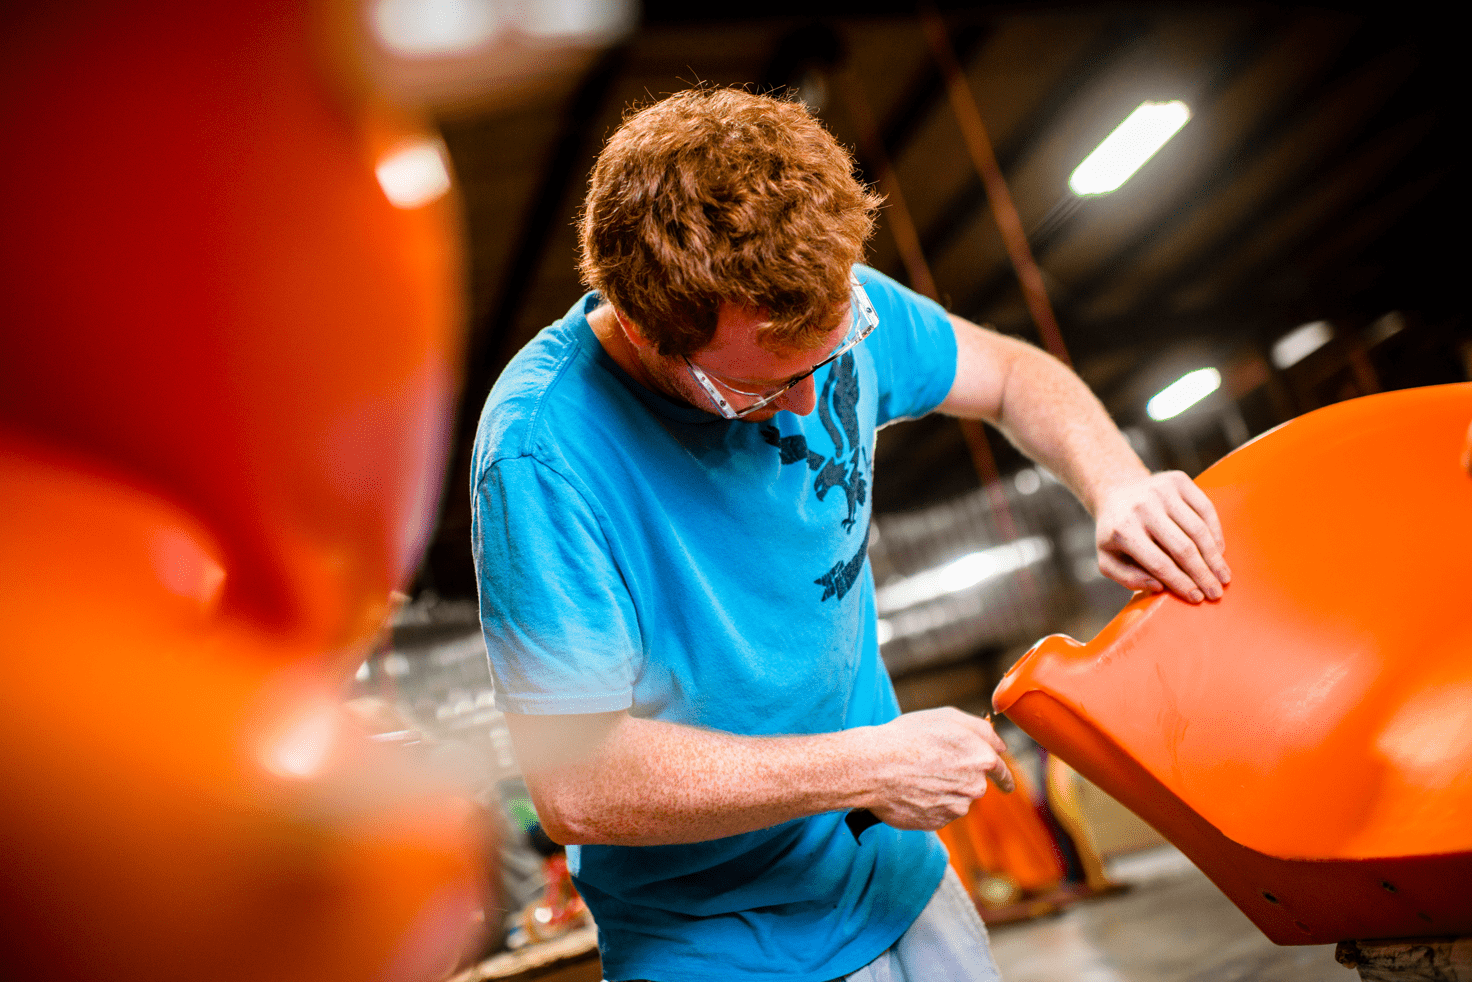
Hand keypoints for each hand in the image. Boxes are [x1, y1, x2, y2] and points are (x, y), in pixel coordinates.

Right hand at [863, 708, 1012, 830]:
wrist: (875, 767)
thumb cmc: (908, 737)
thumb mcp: (947, 717)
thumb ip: (981, 730)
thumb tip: (1001, 746)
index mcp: (982, 759)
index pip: (1002, 771)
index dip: (1004, 777)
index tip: (1005, 784)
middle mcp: (974, 786)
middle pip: (975, 784)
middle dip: (960, 777)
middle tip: (933, 765)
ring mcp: (956, 807)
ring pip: (955, 798)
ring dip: (942, 790)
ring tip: (915, 775)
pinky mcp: (937, 822)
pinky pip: (938, 812)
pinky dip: (928, 803)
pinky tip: (911, 790)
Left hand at [1094, 471, 1230, 602]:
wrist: (1116, 491)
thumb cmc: (1115, 533)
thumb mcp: (1108, 559)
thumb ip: (1128, 578)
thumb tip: (1159, 586)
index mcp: (1123, 530)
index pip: (1159, 563)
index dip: (1181, 583)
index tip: (1197, 598)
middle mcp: (1142, 507)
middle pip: (1182, 548)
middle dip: (1203, 574)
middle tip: (1216, 593)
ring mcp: (1161, 490)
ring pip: (1198, 529)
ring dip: (1214, 557)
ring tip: (1224, 576)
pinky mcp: (1178, 480)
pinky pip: (1205, 508)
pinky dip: (1215, 532)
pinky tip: (1219, 551)